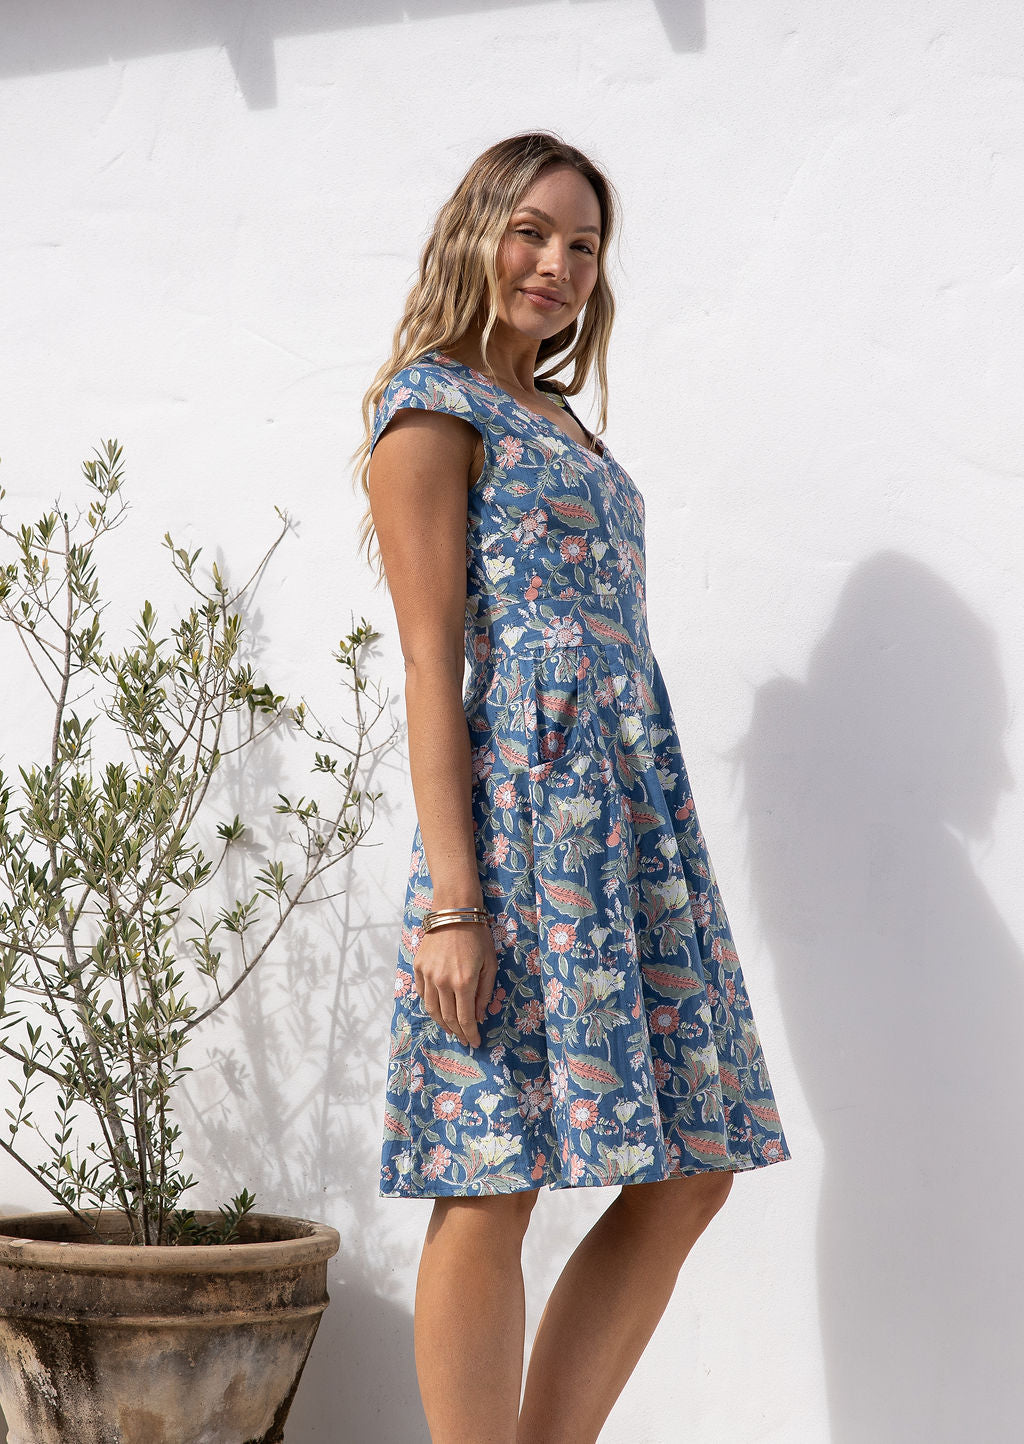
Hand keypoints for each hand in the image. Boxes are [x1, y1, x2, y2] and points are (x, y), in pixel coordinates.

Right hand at [414, 922, 497, 1048]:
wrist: (455, 911)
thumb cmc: (478, 936)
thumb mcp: (490, 964)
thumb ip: (484, 993)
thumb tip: (479, 1016)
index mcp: (464, 982)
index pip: (465, 1019)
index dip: (470, 1034)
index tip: (475, 1043)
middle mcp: (443, 982)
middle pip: (448, 1018)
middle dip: (457, 1032)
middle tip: (464, 1039)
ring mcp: (428, 975)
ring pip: (432, 1009)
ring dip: (442, 1023)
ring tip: (451, 1029)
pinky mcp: (418, 967)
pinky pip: (423, 994)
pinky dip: (430, 1006)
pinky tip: (438, 1010)